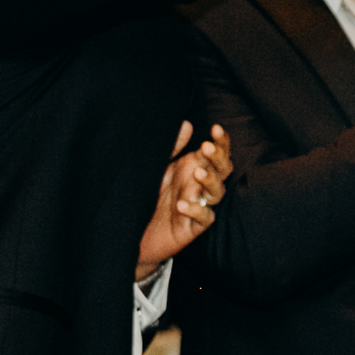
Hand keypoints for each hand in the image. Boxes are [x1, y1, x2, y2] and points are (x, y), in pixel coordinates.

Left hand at [137, 122, 231, 279]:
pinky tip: (181, 204)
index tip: (216, 128)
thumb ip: (172, 147)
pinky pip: (204, 218)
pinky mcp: (194, 226)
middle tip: (207, 148)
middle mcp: (199, 185)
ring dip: (211, 181)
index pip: (216, 153)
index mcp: (194, 168)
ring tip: (198, 173)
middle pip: (223, 170)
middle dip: (218, 158)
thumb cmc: (147, 195)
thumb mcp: (156, 166)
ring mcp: (199, 205)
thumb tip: (187, 124)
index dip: (221, 141)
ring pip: (218, 193)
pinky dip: (195, 210)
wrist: (132, 230)